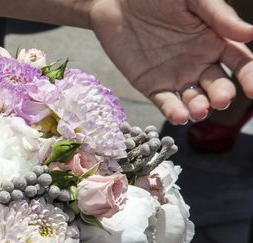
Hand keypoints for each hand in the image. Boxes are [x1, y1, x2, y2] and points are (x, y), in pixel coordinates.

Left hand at [90, 0, 252, 123]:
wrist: (117, 3)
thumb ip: (217, 14)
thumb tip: (249, 33)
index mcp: (216, 41)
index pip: (240, 63)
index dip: (249, 77)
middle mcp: (200, 63)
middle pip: (218, 86)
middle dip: (221, 95)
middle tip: (220, 100)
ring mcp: (176, 76)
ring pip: (194, 99)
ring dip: (200, 108)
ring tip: (200, 110)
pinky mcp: (153, 86)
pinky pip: (166, 103)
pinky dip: (174, 112)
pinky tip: (180, 116)